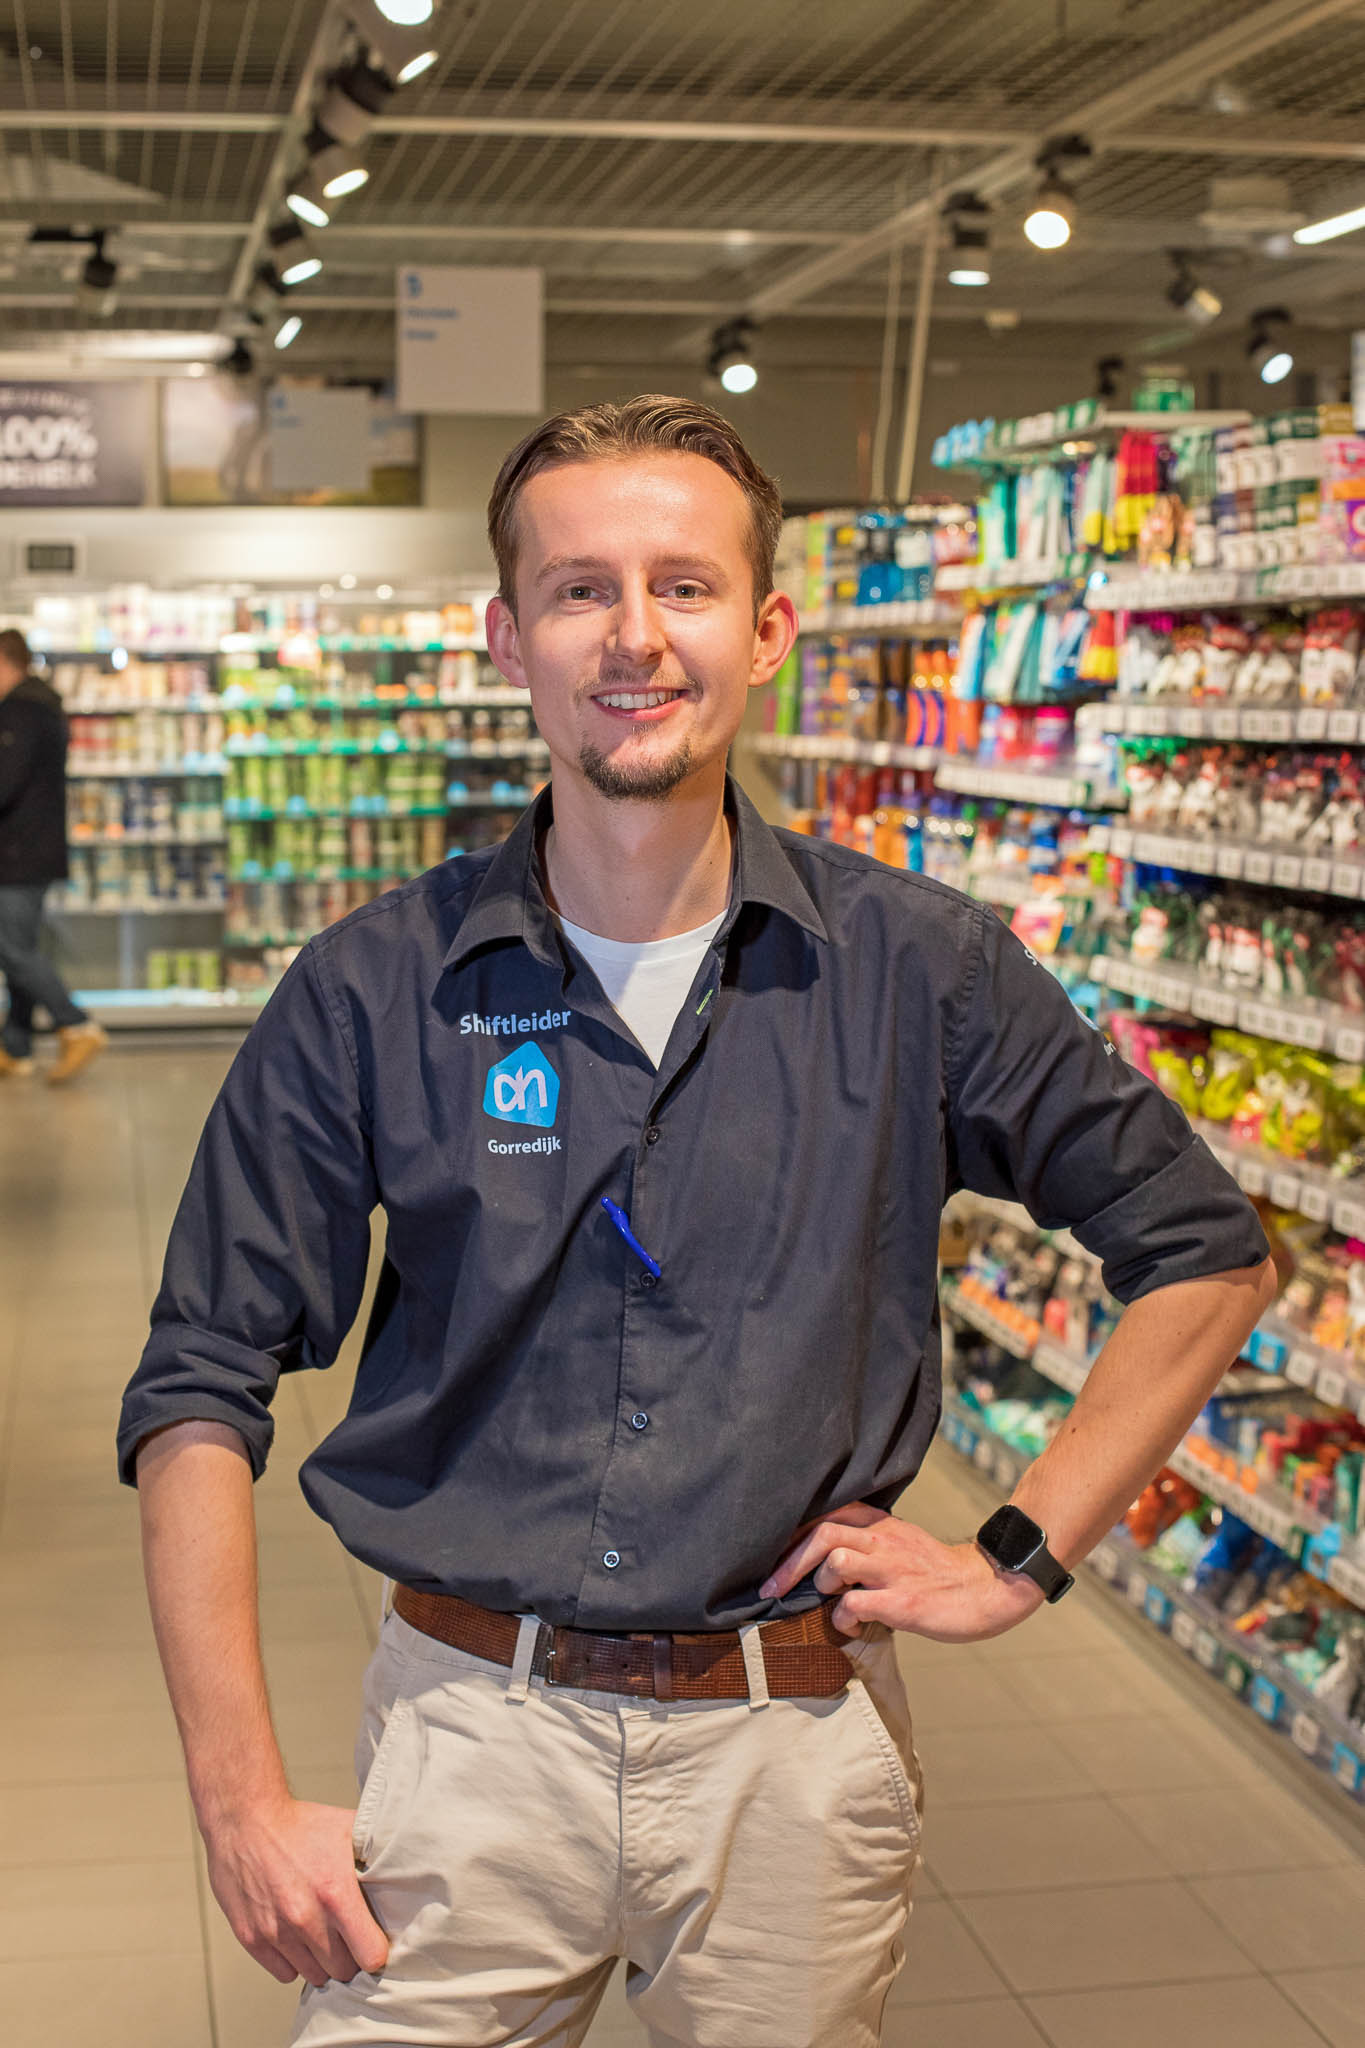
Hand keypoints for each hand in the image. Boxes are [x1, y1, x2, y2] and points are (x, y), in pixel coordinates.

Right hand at [202, 1796, 389, 1987]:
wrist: (246, 1819)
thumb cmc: (300, 1824)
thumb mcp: (347, 1830)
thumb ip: (376, 1856)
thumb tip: (407, 1867)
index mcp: (336, 1893)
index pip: (371, 1956)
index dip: (376, 1951)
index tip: (374, 1941)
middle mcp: (306, 1918)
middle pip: (343, 1971)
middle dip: (349, 1956)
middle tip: (346, 1936)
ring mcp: (276, 1931)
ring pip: (314, 1976)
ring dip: (321, 1960)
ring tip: (321, 1934)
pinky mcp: (252, 1938)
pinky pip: (284, 1973)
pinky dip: (293, 1961)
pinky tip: (296, 1937)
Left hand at [760, 1502, 1044, 1642]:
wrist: (985, 1589)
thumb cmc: (936, 1572)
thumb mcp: (900, 1543)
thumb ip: (866, 1543)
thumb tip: (823, 1558)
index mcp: (881, 1526)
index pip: (827, 1514)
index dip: (793, 1532)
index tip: (772, 1553)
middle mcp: (883, 1542)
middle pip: (821, 1534)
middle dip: (788, 1563)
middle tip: (769, 1588)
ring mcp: (893, 1571)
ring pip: (835, 1562)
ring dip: (820, 1584)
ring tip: (827, 1599)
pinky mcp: (902, 1603)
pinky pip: (854, 1605)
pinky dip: (841, 1618)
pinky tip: (848, 1625)